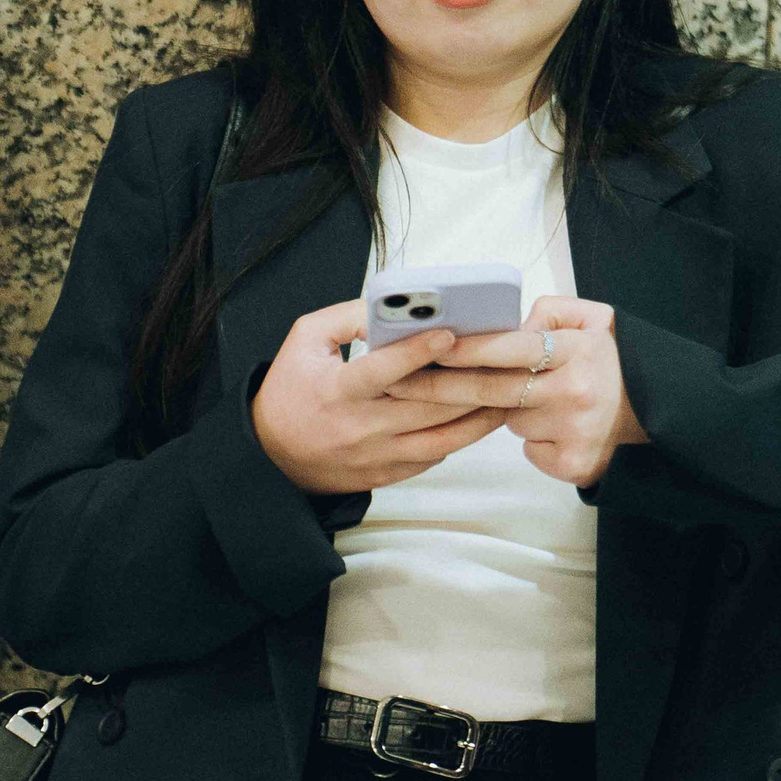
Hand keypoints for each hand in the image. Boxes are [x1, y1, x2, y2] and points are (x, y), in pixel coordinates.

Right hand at [251, 300, 511, 493]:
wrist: (270, 457)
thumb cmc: (289, 390)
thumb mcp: (305, 340)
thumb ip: (347, 317)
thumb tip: (395, 306)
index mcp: (337, 390)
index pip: (383, 371)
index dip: (417, 352)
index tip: (450, 333)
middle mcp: (361, 427)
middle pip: (428, 406)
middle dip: (472, 383)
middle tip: (507, 361)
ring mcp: (377, 456)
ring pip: (442, 437)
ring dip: (480, 414)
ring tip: (511, 389)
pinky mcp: (388, 474)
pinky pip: (434, 455)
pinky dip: (461, 436)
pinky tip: (484, 414)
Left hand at [388, 295, 644, 486]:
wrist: (656, 413)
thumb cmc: (612, 362)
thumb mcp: (595, 319)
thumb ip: (552, 311)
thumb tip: (514, 325)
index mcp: (576, 351)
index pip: (510, 348)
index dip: (466, 348)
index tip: (430, 347)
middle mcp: (573, 392)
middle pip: (491, 391)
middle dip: (439, 388)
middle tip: (399, 385)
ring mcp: (572, 432)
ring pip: (508, 420)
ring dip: (506, 409)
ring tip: (537, 398)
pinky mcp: (572, 464)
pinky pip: (528, 448)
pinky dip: (532, 438)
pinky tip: (556, 427)